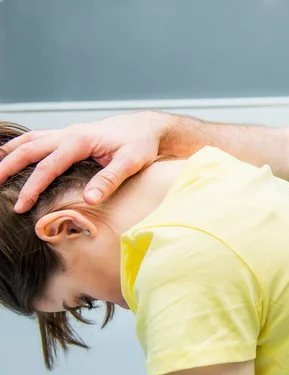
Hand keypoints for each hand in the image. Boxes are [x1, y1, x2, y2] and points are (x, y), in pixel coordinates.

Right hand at [0, 111, 171, 212]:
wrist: (147, 127)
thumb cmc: (141, 144)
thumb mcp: (131, 162)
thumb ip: (109, 179)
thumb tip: (90, 199)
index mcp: (80, 141)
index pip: (48, 166)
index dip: (32, 187)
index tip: (21, 206)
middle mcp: (69, 134)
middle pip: (29, 149)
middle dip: (7, 167)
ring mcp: (68, 133)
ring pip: (30, 141)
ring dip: (10, 154)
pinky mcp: (71, 136)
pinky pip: (40, 139)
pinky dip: (22, 147)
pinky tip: (14, 154)